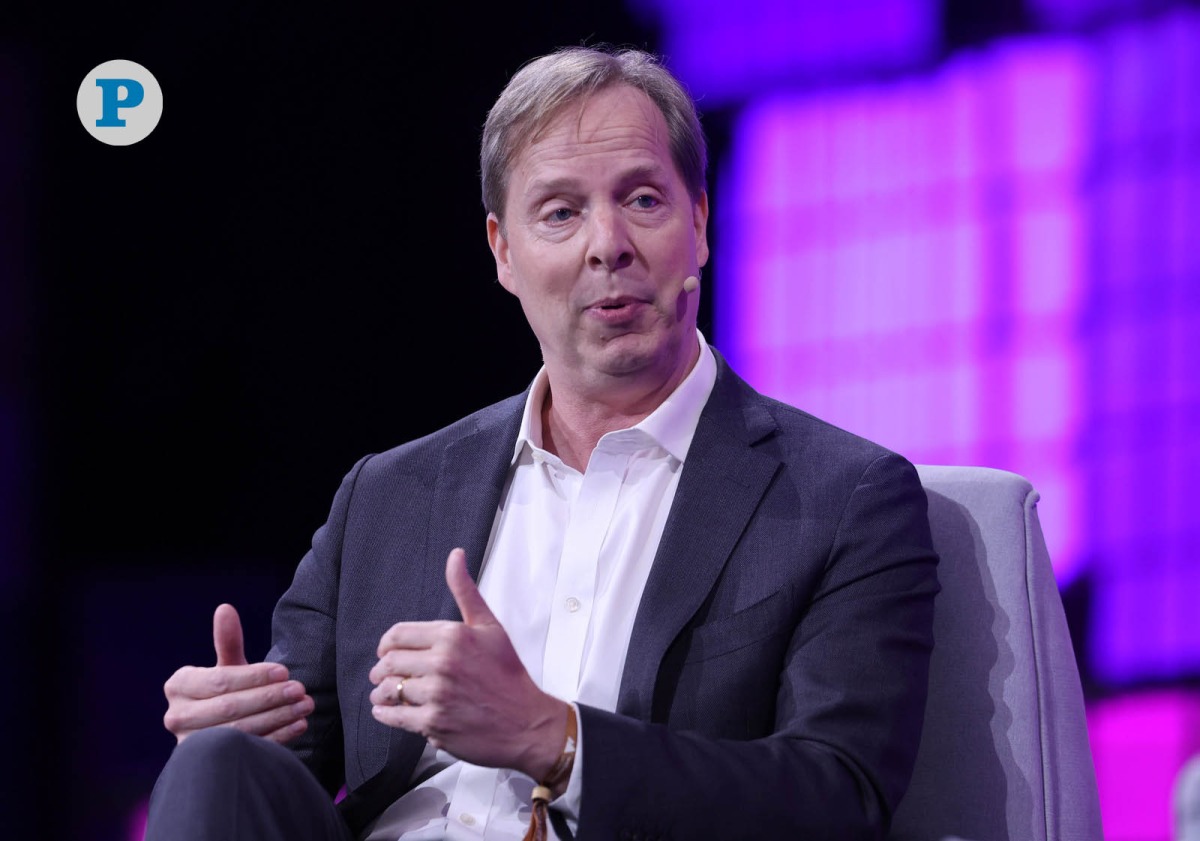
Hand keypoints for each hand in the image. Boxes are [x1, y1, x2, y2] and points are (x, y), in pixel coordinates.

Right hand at [162, 603, 313, 744]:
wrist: (217, 729)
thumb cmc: (224, 690)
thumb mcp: (227, 666)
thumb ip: (228, 641)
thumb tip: (225, 608)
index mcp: (178, 686)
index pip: (220, 681)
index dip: (254, 676)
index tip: (285, 671)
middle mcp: (177, 717)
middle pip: (229, 707)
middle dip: (269, 697)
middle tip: (300, 689)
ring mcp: (190, 745)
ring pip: (239, 731)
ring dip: (277, 717)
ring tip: (305, 705)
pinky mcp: (209, 764)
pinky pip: (247, 750)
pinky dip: (277, 738)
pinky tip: (298, 725)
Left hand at [369, 548, 568, 781]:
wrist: (526, 722)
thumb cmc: (508, 674)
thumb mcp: (490, 627)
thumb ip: (466, 591)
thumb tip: (455, 555)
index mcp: (452, 636)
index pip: (397, 635)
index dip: (386, 644)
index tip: (386, 652)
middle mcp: (442, 663)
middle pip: (388, 662)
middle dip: (381, 669)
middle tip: (382, 675)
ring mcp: (437, 694)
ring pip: (388, 690)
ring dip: (381, 693)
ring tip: (384, 695)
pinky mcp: (433, 723)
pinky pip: (393, 716)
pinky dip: (385, 714)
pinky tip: (388, 711)